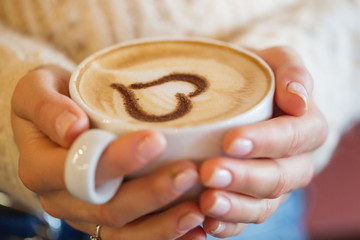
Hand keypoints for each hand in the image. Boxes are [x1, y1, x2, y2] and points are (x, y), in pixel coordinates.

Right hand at [11, 66, 205, 239]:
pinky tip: (193, 229)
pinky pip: (133, 238)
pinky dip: (163, 236)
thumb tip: (73, 129)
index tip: (155, 140)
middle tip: (189, 172)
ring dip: (163, 223)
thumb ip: (47, 106)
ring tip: (197, 207)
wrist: (59, 118)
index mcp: (40, 167)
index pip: (78, 170)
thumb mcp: (37, 88)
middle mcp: (61, 198)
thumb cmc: (54, 99)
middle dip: (152, 193)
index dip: (117, 160)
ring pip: (123, 231)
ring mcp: (84, 214)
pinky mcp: (104, 220)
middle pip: (106, 207)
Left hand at [199, 46, 327, 237]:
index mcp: (306, 128)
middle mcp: (295, 162)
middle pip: (279, 177)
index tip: (231, 141)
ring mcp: (275, 186)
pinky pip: (247, 219)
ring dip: (236, 207)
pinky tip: (209, 222)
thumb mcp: (273, 60)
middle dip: (245, 178)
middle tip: (209, 173)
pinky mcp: (255, 200)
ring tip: (206, 202)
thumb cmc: (256, 77)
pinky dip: (230, 224)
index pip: (293, 137)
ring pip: (264, 205)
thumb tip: (299, 99)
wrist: (241, 97)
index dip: (266, 141)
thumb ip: (290, 68)